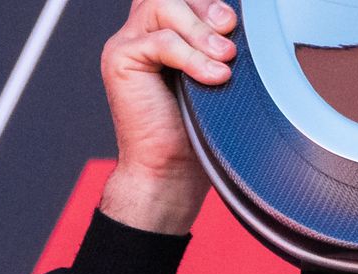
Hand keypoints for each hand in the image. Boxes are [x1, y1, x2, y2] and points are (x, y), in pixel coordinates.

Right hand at [98, 0, 234, 234]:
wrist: (168, 173)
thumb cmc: (193, 132)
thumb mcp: (213, 74)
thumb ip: (215, 42)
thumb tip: (238, 19)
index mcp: (160, 33)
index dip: (206, 1)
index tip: (232, 22)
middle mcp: (139, 33)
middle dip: (207, 8)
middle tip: (231, 34)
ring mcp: (126, 44)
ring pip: (164, 6)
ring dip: (201, 30)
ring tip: (224, 59)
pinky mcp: (119, 60)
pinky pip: (161, 41)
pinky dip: (192, 57)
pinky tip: (213, 77)